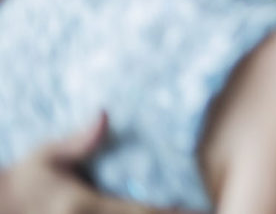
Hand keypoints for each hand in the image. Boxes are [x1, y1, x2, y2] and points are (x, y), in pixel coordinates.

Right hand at [0, 113, 194, 213]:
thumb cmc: (25, 179)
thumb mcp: (45, 156)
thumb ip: (78, 141)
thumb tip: (103, 115)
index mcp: (85, 206)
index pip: (141, 212)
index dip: (174, 213)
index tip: (202, 208)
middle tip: (207, 212)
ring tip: (195, 213)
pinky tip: (162, 213)